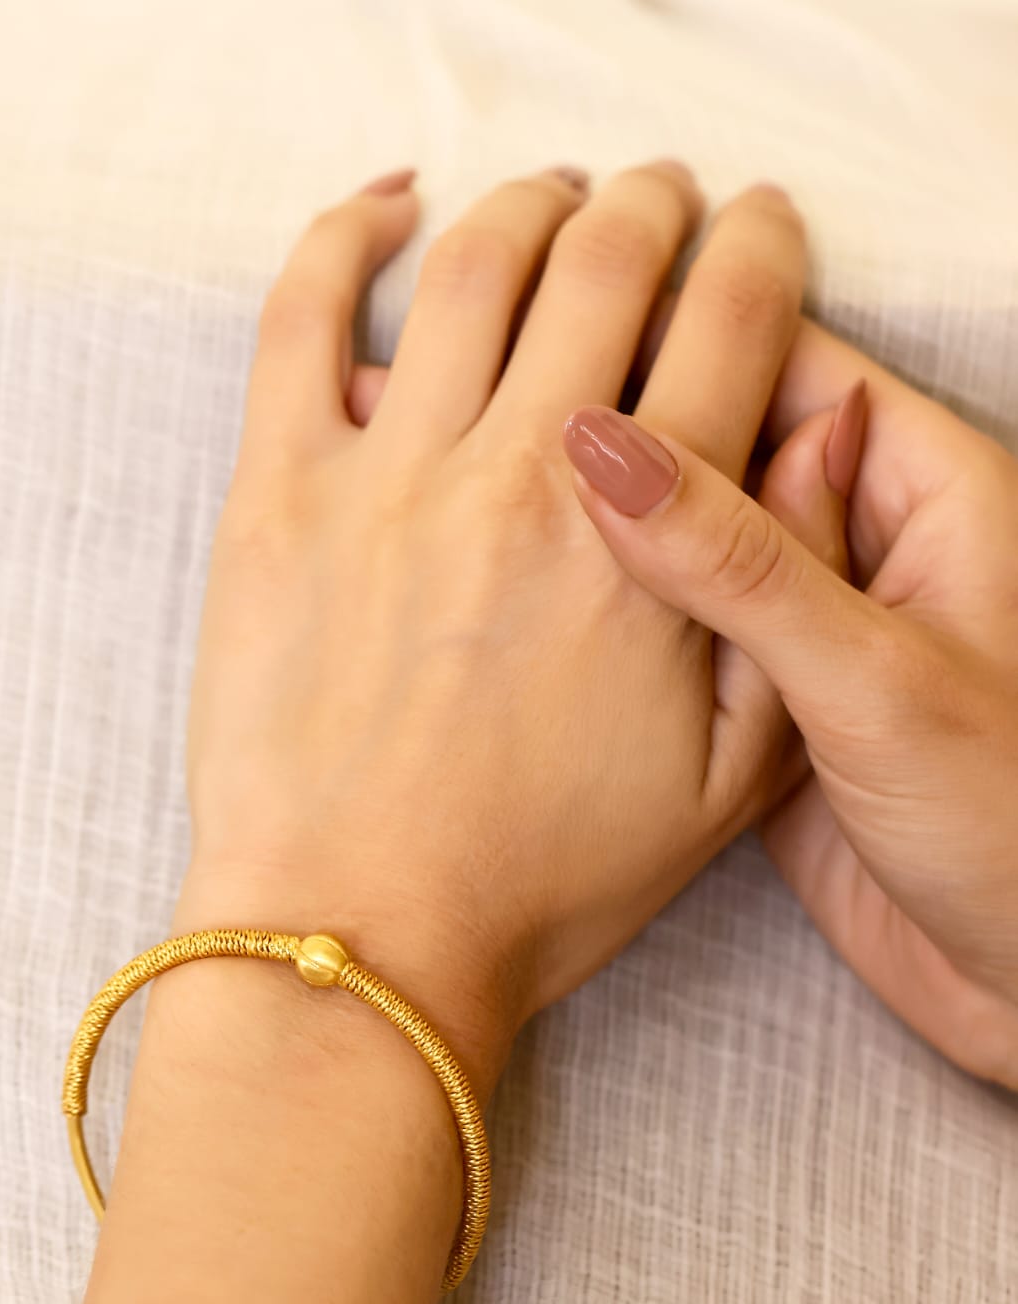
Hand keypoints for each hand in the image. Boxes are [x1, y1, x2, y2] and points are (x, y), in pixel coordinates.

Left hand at [182, 163, 829, 1091]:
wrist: (363, 938)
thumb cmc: (541, 876)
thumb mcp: (727, 778)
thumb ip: (783, 604)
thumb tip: (814, 444)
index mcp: (647, 546)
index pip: (732, 327)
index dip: (763, 253)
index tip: (763, 232)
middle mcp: (525, 480)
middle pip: (609, 262)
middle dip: (657, 204)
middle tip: (666, 201)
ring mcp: (392, 476)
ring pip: (474, 260)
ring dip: (531, 200)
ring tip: (555, 199)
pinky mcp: (279, 494)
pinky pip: (302, 313)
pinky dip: (344, 231)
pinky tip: (388, 205)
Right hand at [566, 326, 1017, 1088]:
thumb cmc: (1007, 826)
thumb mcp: (872, 678)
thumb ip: (739, 562)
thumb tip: (604, 446)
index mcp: (928, 492)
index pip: (790, 362)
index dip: (678, 336)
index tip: (557, 327)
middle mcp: (867, 542)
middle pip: (731, 445)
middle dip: (627, 432)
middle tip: (494, 417)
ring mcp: (814, 626)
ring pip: (698, 545)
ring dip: (613, 530)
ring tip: (488, 493)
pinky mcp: (773, 706)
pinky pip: (690, 633)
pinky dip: (625, 618)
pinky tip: (540, 606)